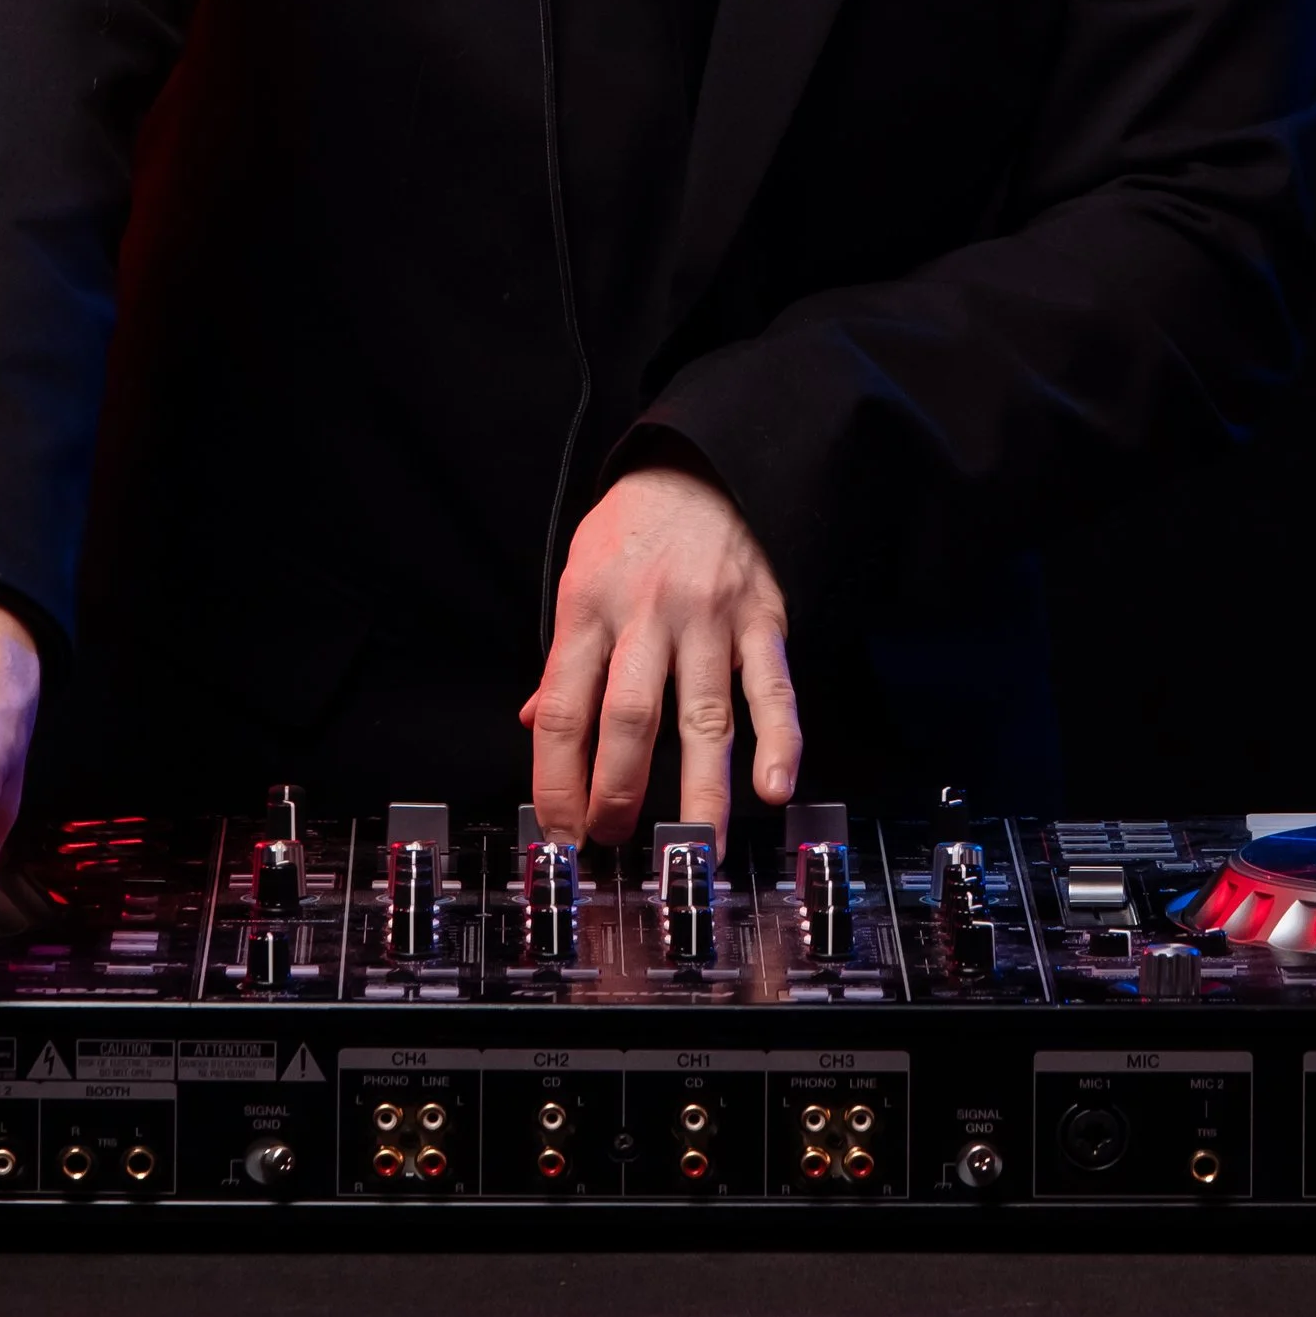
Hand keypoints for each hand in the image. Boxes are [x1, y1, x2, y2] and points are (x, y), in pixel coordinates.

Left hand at [520, 465, 800, 849]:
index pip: (565, 710)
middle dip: (619, 794)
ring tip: (695, 851)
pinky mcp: (761, 619)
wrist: (698, 465)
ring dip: (700, 793)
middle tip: (614, 844)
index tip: (559, 833)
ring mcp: (708, 618)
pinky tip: (774, 787)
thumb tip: (536, 725)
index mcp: (587, 607)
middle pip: (629, 719)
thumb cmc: (632, 530)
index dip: (557, 781)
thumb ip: (564, 658)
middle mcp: (646, 615)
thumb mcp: (578, 576)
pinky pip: (772, 688)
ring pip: (704, 718)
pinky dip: (779, 741)